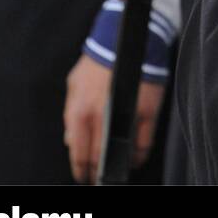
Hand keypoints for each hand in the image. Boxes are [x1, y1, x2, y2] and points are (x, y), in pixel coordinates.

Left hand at [63, 54, 165, 182]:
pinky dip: (141, 154)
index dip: (81, 169)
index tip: (84, 176)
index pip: (78, 152)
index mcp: (79, 113)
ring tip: (120, 170)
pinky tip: (137, 158)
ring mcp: (125, 115)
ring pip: (122, 153)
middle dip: (98, 172)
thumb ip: (70, 114)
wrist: (124, 39)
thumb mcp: (73, 85)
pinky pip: (144, 142)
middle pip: (98, 157)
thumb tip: (70, 139)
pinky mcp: (147, 111)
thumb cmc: (97, 62)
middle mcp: (100, 118)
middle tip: (100, 178)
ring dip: (121, 165)